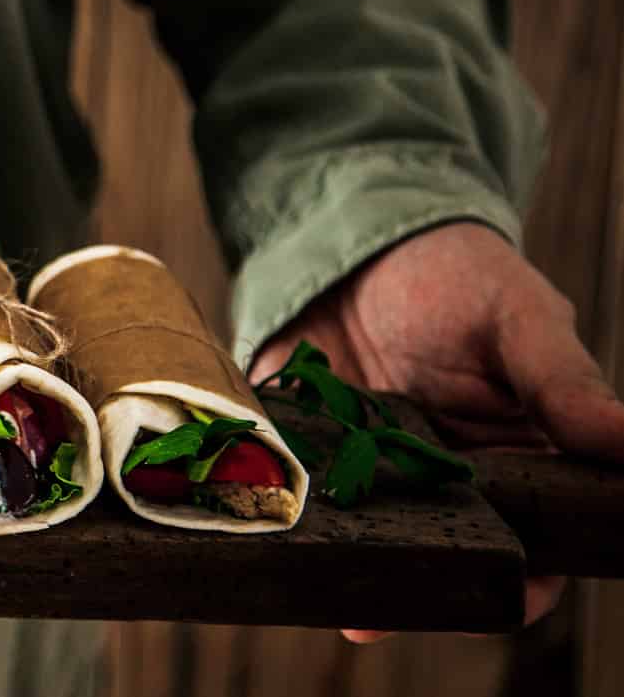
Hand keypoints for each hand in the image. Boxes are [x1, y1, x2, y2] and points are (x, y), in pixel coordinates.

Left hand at [251, 221, 623, 641]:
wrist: (357, 240)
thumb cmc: (455, 275)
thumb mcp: (519, 319)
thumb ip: (565, 384)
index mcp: (519, 460)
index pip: (538, 541)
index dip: (529, 576)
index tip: (511, 590)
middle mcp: (447, 482)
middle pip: (449, 557)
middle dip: (428, 590)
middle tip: (402, 608)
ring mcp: (373, 474)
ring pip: (373, 545)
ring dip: (359, 570)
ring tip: (343, 597)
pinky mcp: (308, 456)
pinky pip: (301, 501)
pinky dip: (292, 523)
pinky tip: (285, 541)